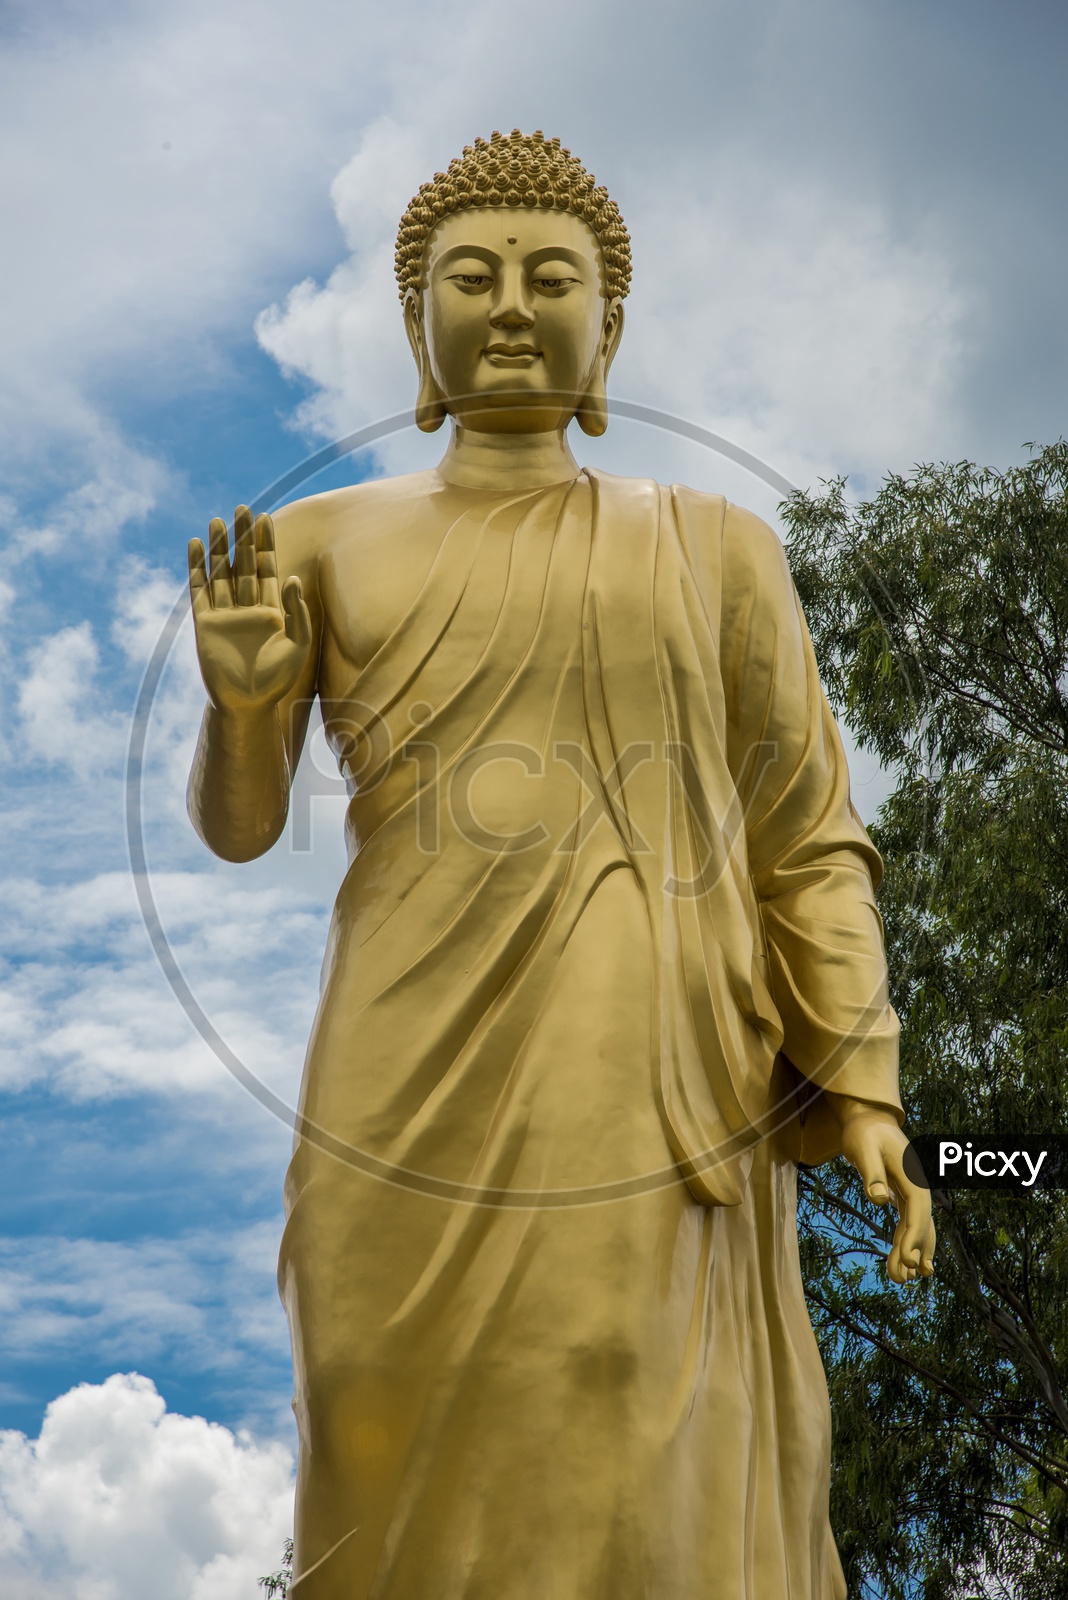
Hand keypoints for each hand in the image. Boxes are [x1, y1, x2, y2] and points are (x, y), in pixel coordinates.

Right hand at [188, 507, 311, 715]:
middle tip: (243, 508)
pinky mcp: (205, 623)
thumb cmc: (277, 679)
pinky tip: (197, 545)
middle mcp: (248, 608)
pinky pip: (200, 589)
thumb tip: (293, 578)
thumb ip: (297, 612)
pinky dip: (197, 567)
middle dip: (244, 537)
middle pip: (243, 564)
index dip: (266, 544)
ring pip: (221, 572)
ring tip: (218, 520)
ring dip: (220, 547)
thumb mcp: (298, 644)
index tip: (264, 518)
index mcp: (272, 610)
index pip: (267, 569)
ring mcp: (225, 614)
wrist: (248, 704)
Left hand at [831, 1096, 936, 1285]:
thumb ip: (871, 1173)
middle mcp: (917, 1185)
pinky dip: (904, 1243)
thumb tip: (879, 1200)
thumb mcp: (863, 1147)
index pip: (917, 1210)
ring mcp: (912, 1192)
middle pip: (921, 1223)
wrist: (868, 1118)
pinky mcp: (902, 1196)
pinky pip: (907, 1224)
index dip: (914, 1236)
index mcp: (912, 1174)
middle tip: (903, 1277)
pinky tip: (902, 1264)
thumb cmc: (864, 1132)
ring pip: (916, 1228)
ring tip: (901, 1279)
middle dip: (914, 1251)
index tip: (909, 1260)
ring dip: (911, 1252)